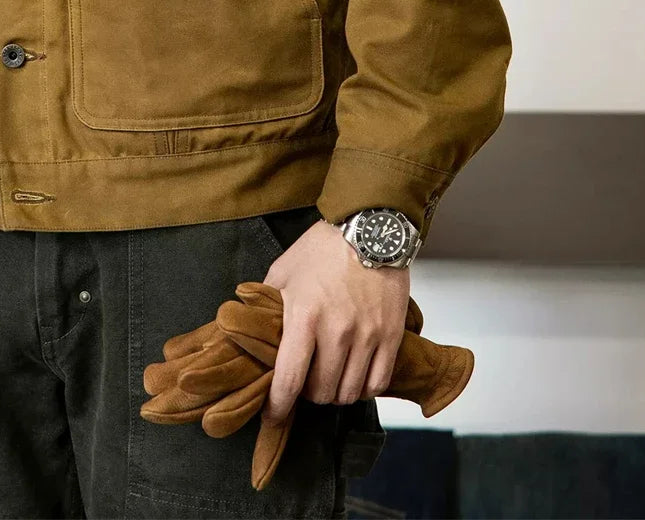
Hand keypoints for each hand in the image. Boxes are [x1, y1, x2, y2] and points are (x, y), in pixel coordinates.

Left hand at [261, 216, 408, 422]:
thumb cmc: (321, 249)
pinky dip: (364, 389)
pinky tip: (355, 378)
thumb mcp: (283, 271)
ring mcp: (367, 336)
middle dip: (308, 395)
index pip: (289, 378)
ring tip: (329, 380)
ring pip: (349, 392)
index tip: (273, 415)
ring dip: (336, 394)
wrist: (369, 229)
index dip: (279, 405)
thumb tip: (253, 328)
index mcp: (303, 317)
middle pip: (321, 392)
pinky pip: (378, 382)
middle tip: (305, 383)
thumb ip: (268, 304)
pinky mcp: (391, 336)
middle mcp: (336, 332)